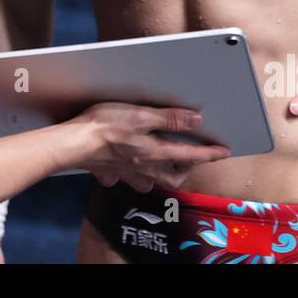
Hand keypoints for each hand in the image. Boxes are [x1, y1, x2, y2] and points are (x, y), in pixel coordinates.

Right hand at [73, 102, 230, 191]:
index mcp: (154, 153)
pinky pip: (123, 179)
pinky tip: (125, 166)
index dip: (209, 153)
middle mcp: (143, 167)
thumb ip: (169, 119)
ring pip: (149, 182)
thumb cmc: (105, 126)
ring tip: (162, 165)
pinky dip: (128, 176)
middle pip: (173, 177)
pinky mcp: (108, 171)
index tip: (224, 152)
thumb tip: (195, 120)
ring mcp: (125, 173)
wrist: (73, 143)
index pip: (190, 155)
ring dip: (159, 176)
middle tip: (191, 158)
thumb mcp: (141, 115)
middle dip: (186, 169)